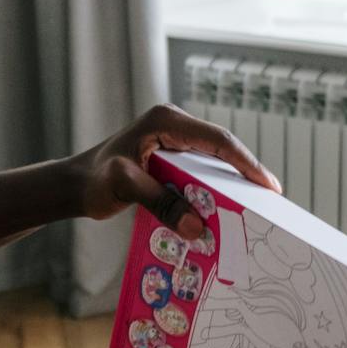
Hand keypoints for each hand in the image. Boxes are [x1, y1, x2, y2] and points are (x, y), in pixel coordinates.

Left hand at [67, 104, 280, 242]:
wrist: (74, 185)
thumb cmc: (92, 181)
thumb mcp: (123, 188)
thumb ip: (159, 203)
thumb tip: (196, 226)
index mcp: (165, 121)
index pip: (217, 139)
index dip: (246, 162)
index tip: (268, 186)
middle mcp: (173, 126)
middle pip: (222, 149)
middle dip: (246, 174)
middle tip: (272, 202)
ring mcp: (173, 141)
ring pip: (214, 162)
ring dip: (232, 184)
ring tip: (256, 208)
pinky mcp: (171, 157)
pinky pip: (201, 172)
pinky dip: (214, 190)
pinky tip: (226, 211)